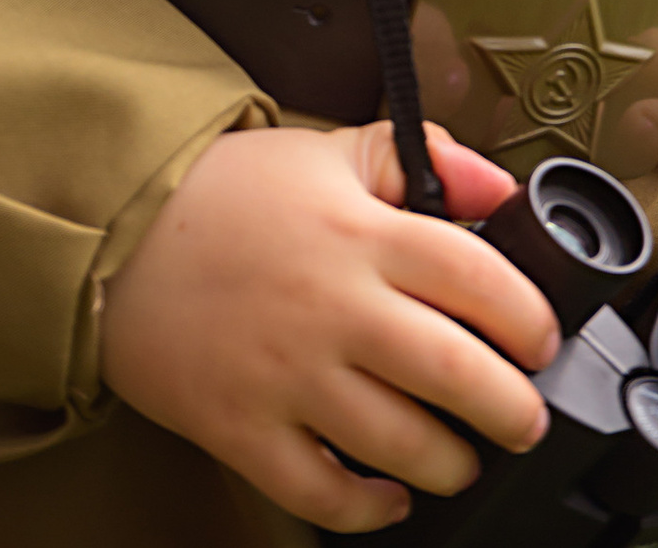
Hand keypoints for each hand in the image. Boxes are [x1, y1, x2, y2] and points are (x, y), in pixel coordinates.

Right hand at [100, 120, 560, 530]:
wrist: (117, 238)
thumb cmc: (222, 196)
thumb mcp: (324, 150)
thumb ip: (416, 158)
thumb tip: (496, 182)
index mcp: (361, 233)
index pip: (477, 275)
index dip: (527, 315)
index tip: (541, 340)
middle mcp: (335, 307)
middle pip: (454, 371)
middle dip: (510, 408)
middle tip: (525, 419)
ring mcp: (290, 375)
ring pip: (398, 442)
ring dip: (449, 463)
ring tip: (462, 459)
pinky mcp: (245, 429)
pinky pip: (320, 491)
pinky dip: (366, 507)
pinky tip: (388, 497)